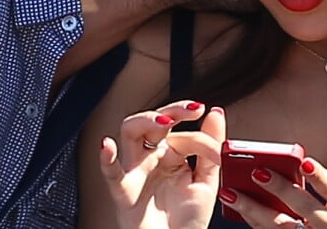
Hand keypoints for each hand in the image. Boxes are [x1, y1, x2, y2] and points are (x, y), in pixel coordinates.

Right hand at [100, 100, 224, 228]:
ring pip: (130, 133)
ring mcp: (136, 172)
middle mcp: (151, 157)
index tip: (218, 152)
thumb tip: (216, 111)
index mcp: (170, 154)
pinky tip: (107, 145)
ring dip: (145, 121)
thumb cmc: (186, 222)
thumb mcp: (206, 182)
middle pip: (153, 121)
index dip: (203, 139)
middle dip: (173, 110)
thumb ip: (210, 147)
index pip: (183, 134)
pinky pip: (111, 175)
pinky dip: (107, 159)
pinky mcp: (125, 193)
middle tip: (193, 109)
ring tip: (164, 122)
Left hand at [219, 156, 326, 227]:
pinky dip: (256, 225)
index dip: (319, 176)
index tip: (304, 163)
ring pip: (281, 227)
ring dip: (254, 210)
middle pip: (304, 207)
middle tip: (257, 172)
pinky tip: (241, 213)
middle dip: (280, 189)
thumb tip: (299, 164)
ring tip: (231, 193)